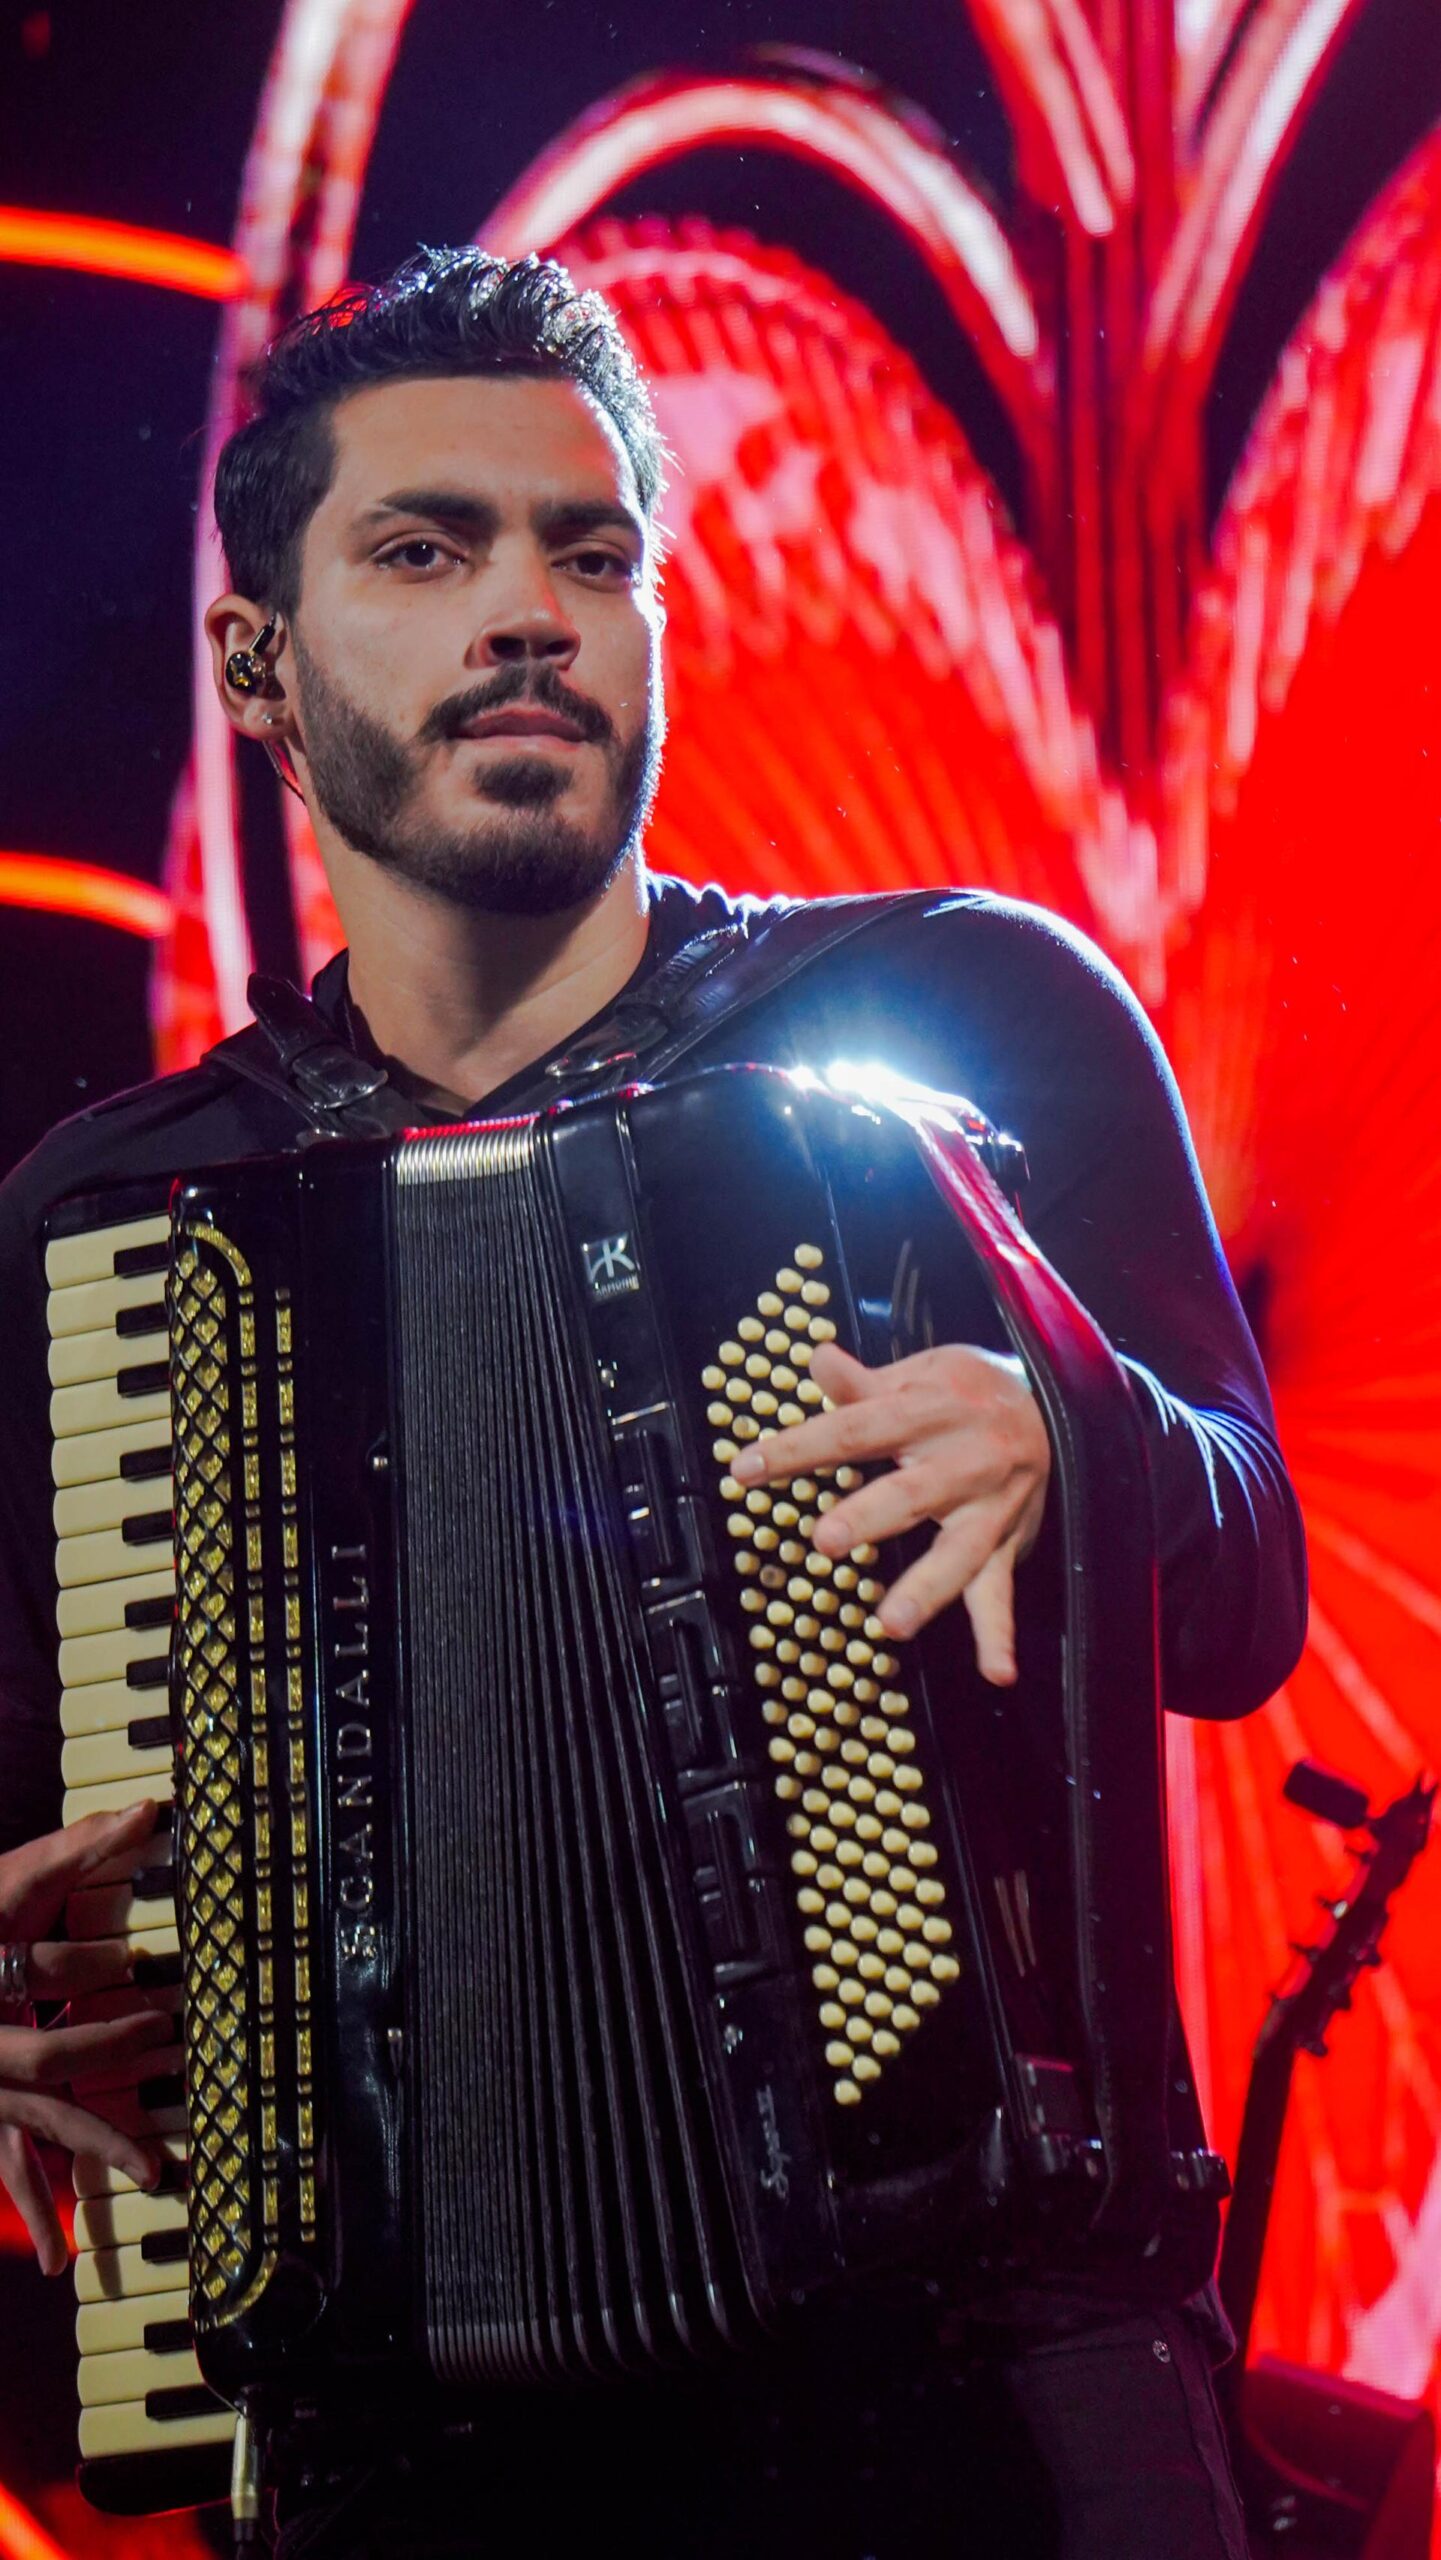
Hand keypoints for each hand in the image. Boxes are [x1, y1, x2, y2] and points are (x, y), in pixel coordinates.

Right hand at [0, 1803, 172, 2273]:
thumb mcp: (3, 1886)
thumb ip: (70, 1849)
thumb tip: (151, 1809)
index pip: (36, 1952)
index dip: (89, 1947)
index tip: (145, 1941)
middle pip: (46, 2050)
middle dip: (109, 2046)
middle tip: (167, 2032)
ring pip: (33, 2122)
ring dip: (91, 2146)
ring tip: (154, 2174)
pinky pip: (6, 2165)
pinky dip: (35, 2214)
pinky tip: (56, 2260)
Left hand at [729, 1339, 1049, 1682]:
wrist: (1054, 1407)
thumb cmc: (969, 1393)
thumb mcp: (922, 1373)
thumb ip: (866, 1382)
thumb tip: (816, 1359)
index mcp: (932, 1409)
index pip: (857, 1429)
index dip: (799, 1449)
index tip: (745, 1470)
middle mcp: (965, 1459)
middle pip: (913, 1492)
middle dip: (871, 1517)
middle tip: (825, 1540)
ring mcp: (989, 1507)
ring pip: (958, 1553)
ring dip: (927, 1590)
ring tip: (892, 1625)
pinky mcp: (1006, 1543)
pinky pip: (1001, 1591)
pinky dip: (999, 1633)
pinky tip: (997, 1671)